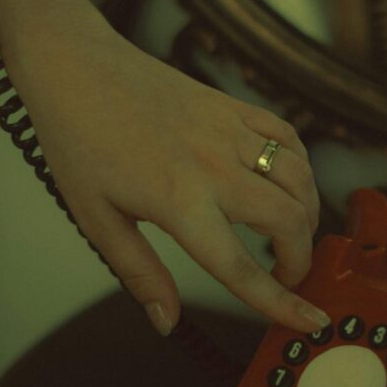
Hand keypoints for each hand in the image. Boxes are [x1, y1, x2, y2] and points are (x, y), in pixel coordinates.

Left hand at [9, 19, 328, 335]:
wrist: (75, 66)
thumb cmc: (79, 142)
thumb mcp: (98, 220)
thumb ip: (140, 273)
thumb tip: (166, 321)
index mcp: (179, 202)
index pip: (241, 267)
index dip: (281, 302)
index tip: (311, 321)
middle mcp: (214, 167)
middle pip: (289, 221)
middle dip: (301, 258)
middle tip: (286, 273)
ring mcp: (229, 132)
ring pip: (299, 179)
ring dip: (306, 214)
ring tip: (290, 233)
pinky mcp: (234, 107)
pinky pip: (288, 138)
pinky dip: (299, 168)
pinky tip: (286, 184)